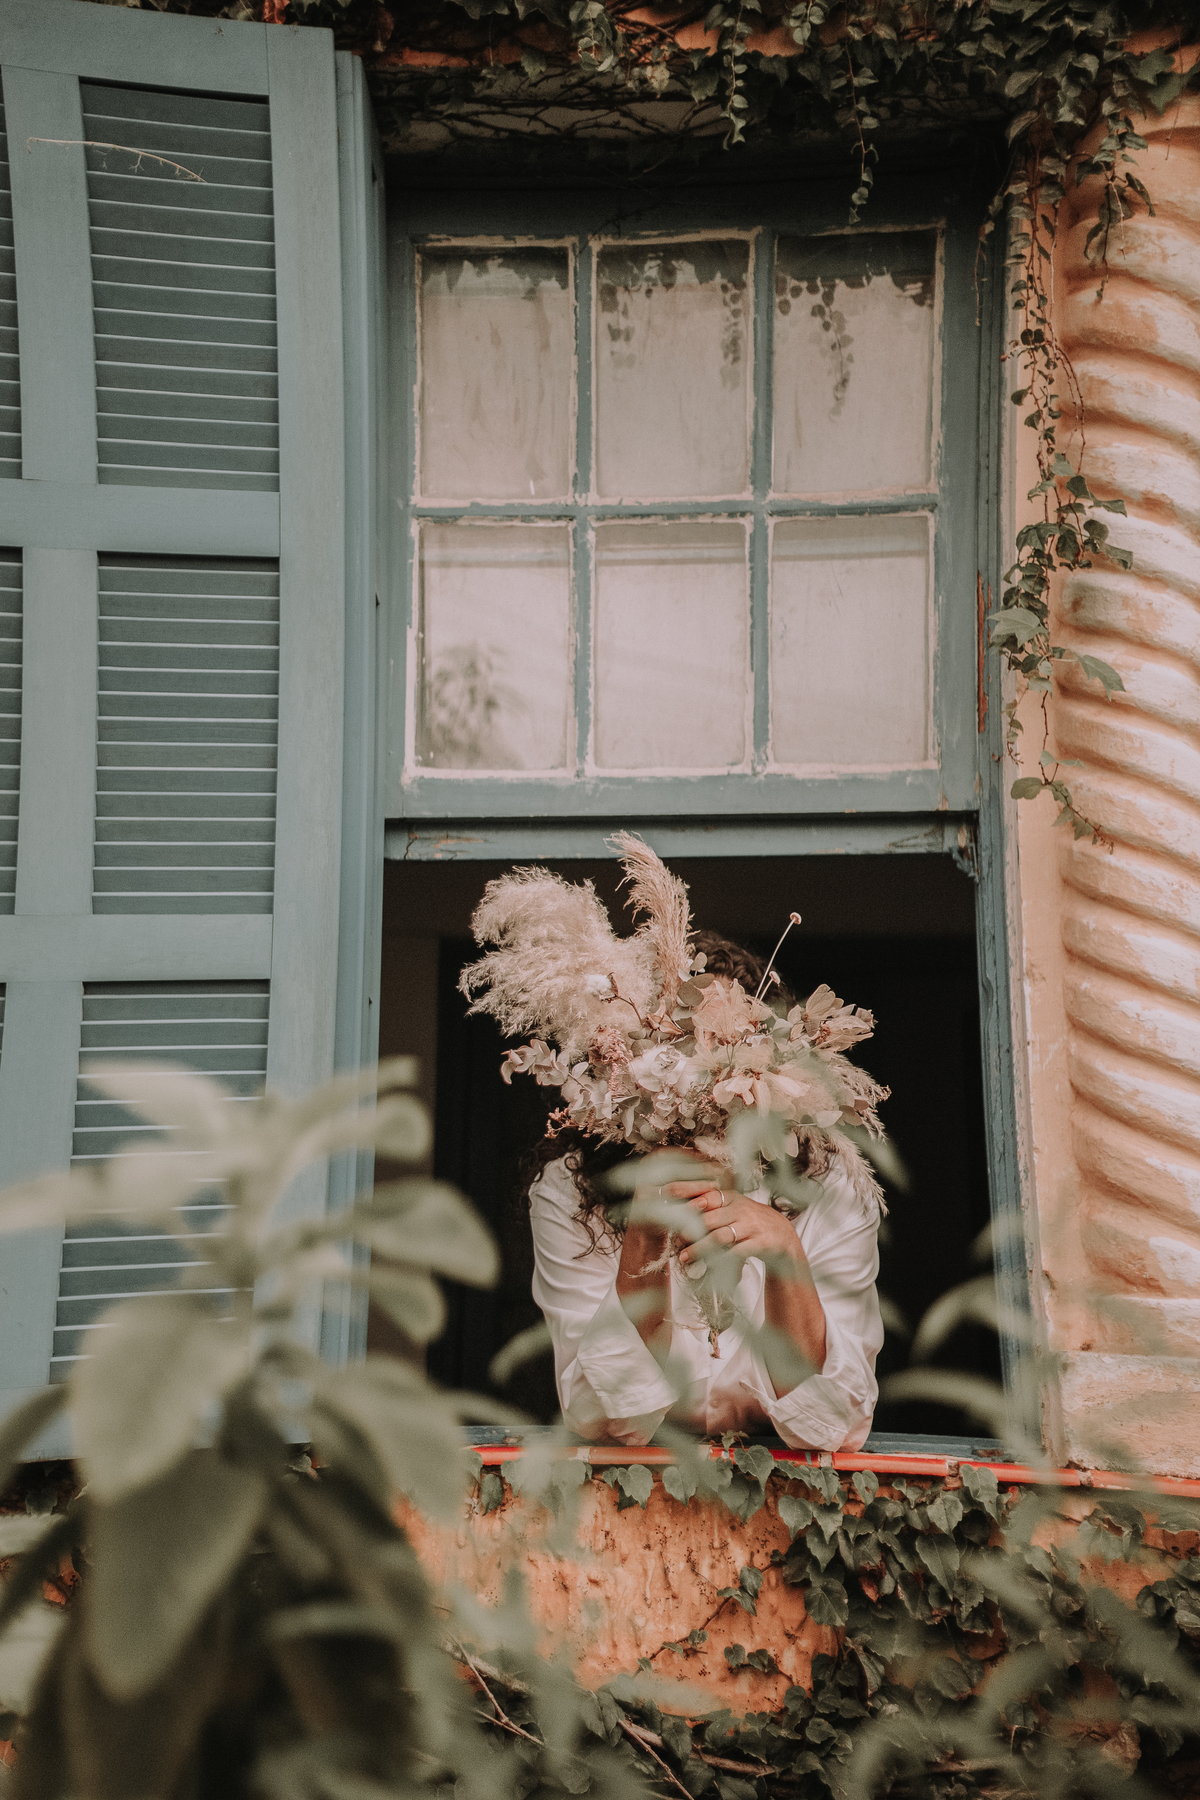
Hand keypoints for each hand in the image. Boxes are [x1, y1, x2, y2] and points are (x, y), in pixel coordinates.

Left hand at [665, 1181, 803, 1268]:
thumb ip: (711, 1207)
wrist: (782, 1235)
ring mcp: (751, 1226)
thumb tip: (678, 1208)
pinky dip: (720, 1260)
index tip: (667, 1200)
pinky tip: (709, 1266)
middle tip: (676, 1239)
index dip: (686, 1197)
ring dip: (699, 1249)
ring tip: (685, 1257)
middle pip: (709, 1218)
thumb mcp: (733, 1208)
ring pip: (719, 1237)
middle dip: (689, 1230)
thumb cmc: (750, 1222)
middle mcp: (741, 1209)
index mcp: (731, 1198)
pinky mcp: (760, 1243)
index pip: (706, 1195)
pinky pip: (736, 1253)